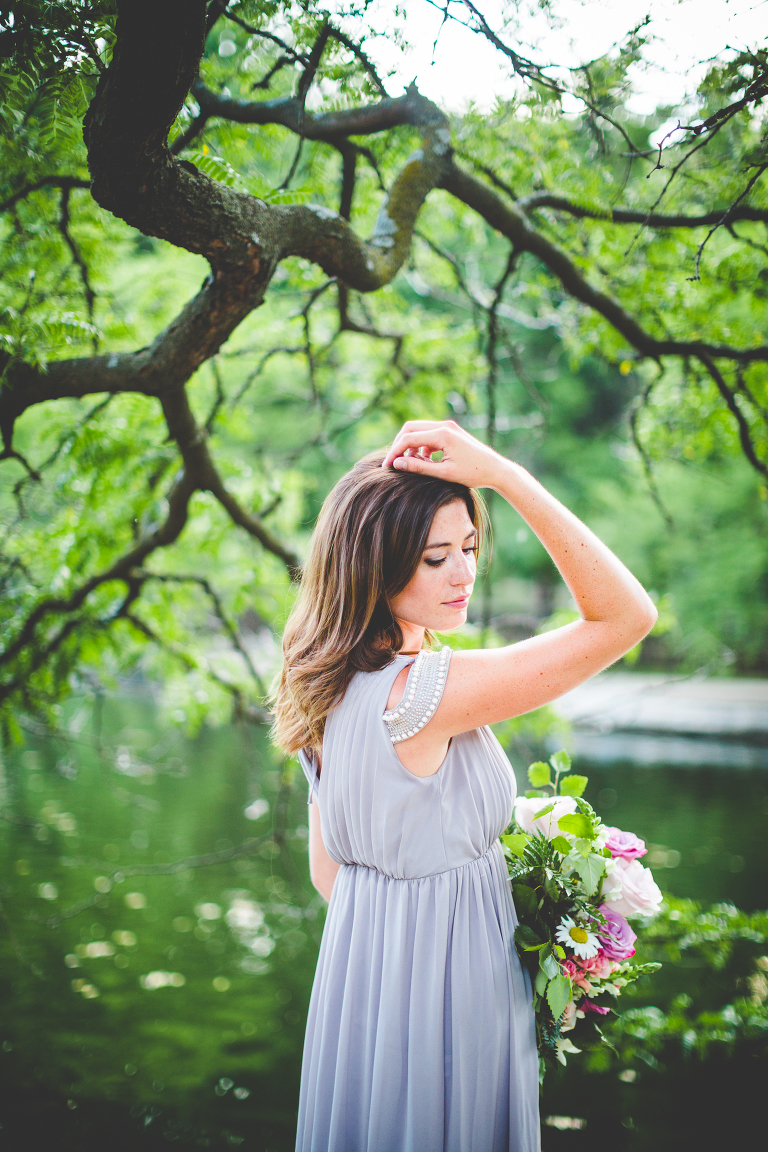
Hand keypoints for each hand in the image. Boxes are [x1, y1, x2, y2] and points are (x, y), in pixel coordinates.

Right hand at [381, 420, 507, 488]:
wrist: (495, 469)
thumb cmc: (472, 474)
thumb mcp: (443, 473)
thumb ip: (419, 467)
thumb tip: (397, 464)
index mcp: (442, 434)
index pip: (408, 439)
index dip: (394, 452)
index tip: (387, 467)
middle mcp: (445, 426)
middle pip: (410, 428)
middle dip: (399, 445)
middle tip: (394, 463)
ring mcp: (449, 427)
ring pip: (419, 430)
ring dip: (411, 445)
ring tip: (413, 464)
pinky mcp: (451, 431)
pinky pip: (429, 434)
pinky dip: (422, 445)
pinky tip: (426, 461)